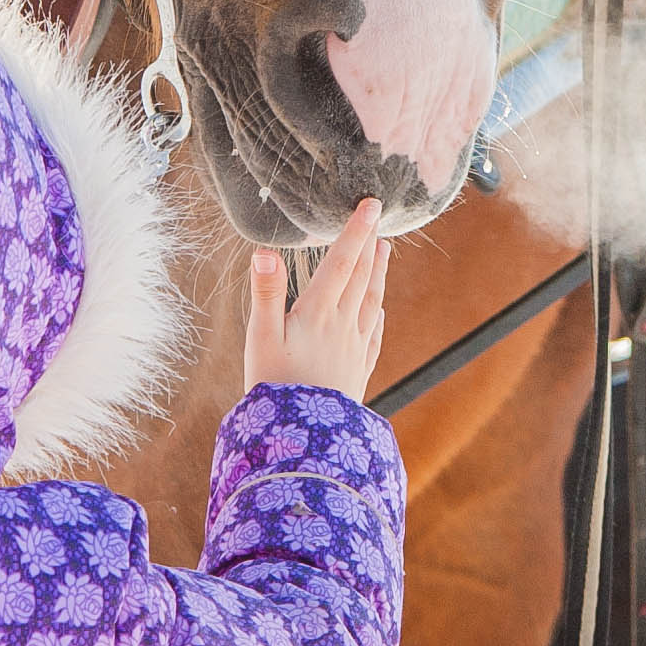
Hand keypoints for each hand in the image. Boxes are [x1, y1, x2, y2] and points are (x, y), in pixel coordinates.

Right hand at [242, 199, 389, 401]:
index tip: (369, 205)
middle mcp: (342, 326)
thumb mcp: (260, 339)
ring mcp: (354, 348)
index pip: (341, 262)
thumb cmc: (274, 387)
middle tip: (378, 217)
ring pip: (371, 300)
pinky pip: (373, 334)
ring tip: (385, 250)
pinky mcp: (358, 370)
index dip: (355, 232)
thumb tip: (264, 252)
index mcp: (318, 313)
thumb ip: (265, 294)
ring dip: (378, 272)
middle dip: (369, 243)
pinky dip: (377, 313)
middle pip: (360, 276)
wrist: (304, 441)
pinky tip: (378, 310)